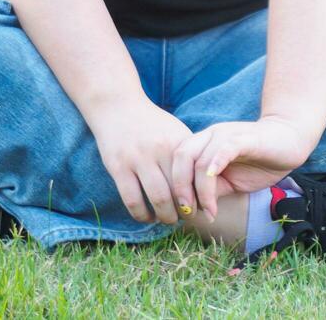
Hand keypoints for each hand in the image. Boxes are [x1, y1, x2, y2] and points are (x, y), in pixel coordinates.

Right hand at [84, 96, 194, 224]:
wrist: (118, 106)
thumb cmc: (152, 124)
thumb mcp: (175, 132)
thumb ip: (189, 156)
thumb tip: (207, 185)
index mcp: (178, 142)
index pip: (196, 178)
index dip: (202, 198)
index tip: (203, 208)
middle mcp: (160, 150)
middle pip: (180, 191)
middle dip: (185, 211)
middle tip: (186, 217)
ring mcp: (137, 158)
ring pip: (158, 199)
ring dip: (165, 217)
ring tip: (168, 219)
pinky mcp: (118, 167)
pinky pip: (132, 200)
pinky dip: (142, 215)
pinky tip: (147, 216)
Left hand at [171, 116, 311, 221]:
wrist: (290, 141)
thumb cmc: (260, 161)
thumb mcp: (230, 181)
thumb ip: (211, 189)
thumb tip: (192, 209)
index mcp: (204, 144)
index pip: (177, 162)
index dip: (174, 188)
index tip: (182, 212)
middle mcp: (210, 136)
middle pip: (181, 157)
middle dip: (179, 187)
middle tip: (188, 212)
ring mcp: (226, 135)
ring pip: (199, 159)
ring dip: (200, 190)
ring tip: (209, 210)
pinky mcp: (244, 139)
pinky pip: (223, 150)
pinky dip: (214, 167)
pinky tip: (214, 186)